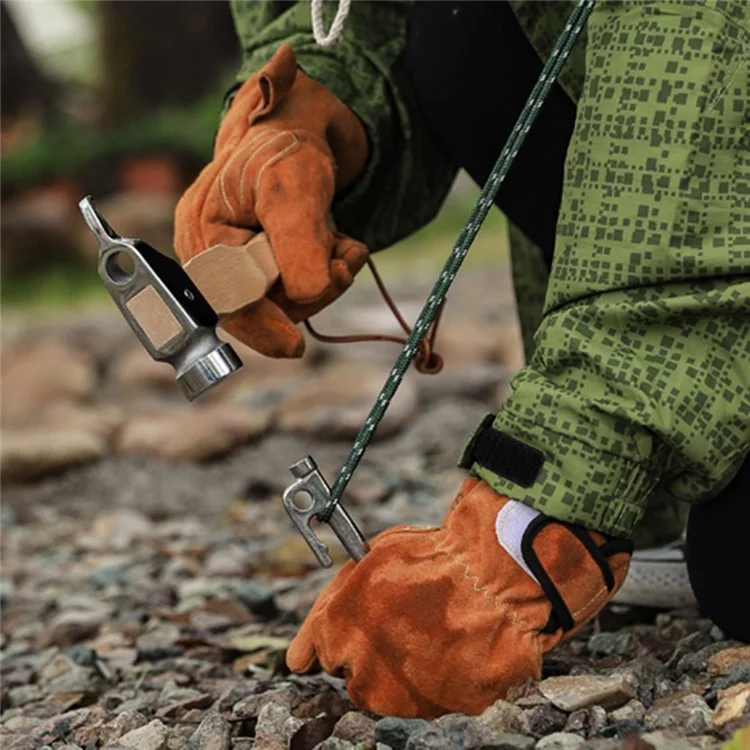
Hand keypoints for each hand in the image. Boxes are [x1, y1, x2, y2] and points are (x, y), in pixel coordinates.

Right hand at [174, 44, 368, 357]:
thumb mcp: (295, 188)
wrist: (302, 130)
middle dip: (313, 287)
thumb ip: (298, 242)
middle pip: (263, 309)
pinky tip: (340, 246)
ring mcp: (243, 265)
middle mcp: (215, 257)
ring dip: (328, 277)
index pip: (228, 301)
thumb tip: (309, 294)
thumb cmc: (287, 148)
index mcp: (202, 236)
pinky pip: (302, 293)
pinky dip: (330, 274)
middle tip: (345, 257)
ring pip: (290, 304)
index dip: (262, 327)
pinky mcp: (270, 268)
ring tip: (342, 241)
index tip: (294, 347)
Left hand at [287, 478, 630, 717]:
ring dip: (399, 669)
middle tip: (400, 621)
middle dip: (367, 651)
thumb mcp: (370, 559)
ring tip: (430, 631)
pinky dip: (435, 678)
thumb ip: (334, 601)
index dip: (331, 637)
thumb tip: (300, 654)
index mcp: (337, 632)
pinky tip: (451, 646)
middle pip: (351, 674)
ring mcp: (401, 696)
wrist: (494, 579)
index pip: (314, 652)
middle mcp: (361, 671)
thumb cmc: (432, 559)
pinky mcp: (440, 709)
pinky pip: (428, 698)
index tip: (343, 634)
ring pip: (387, 692)